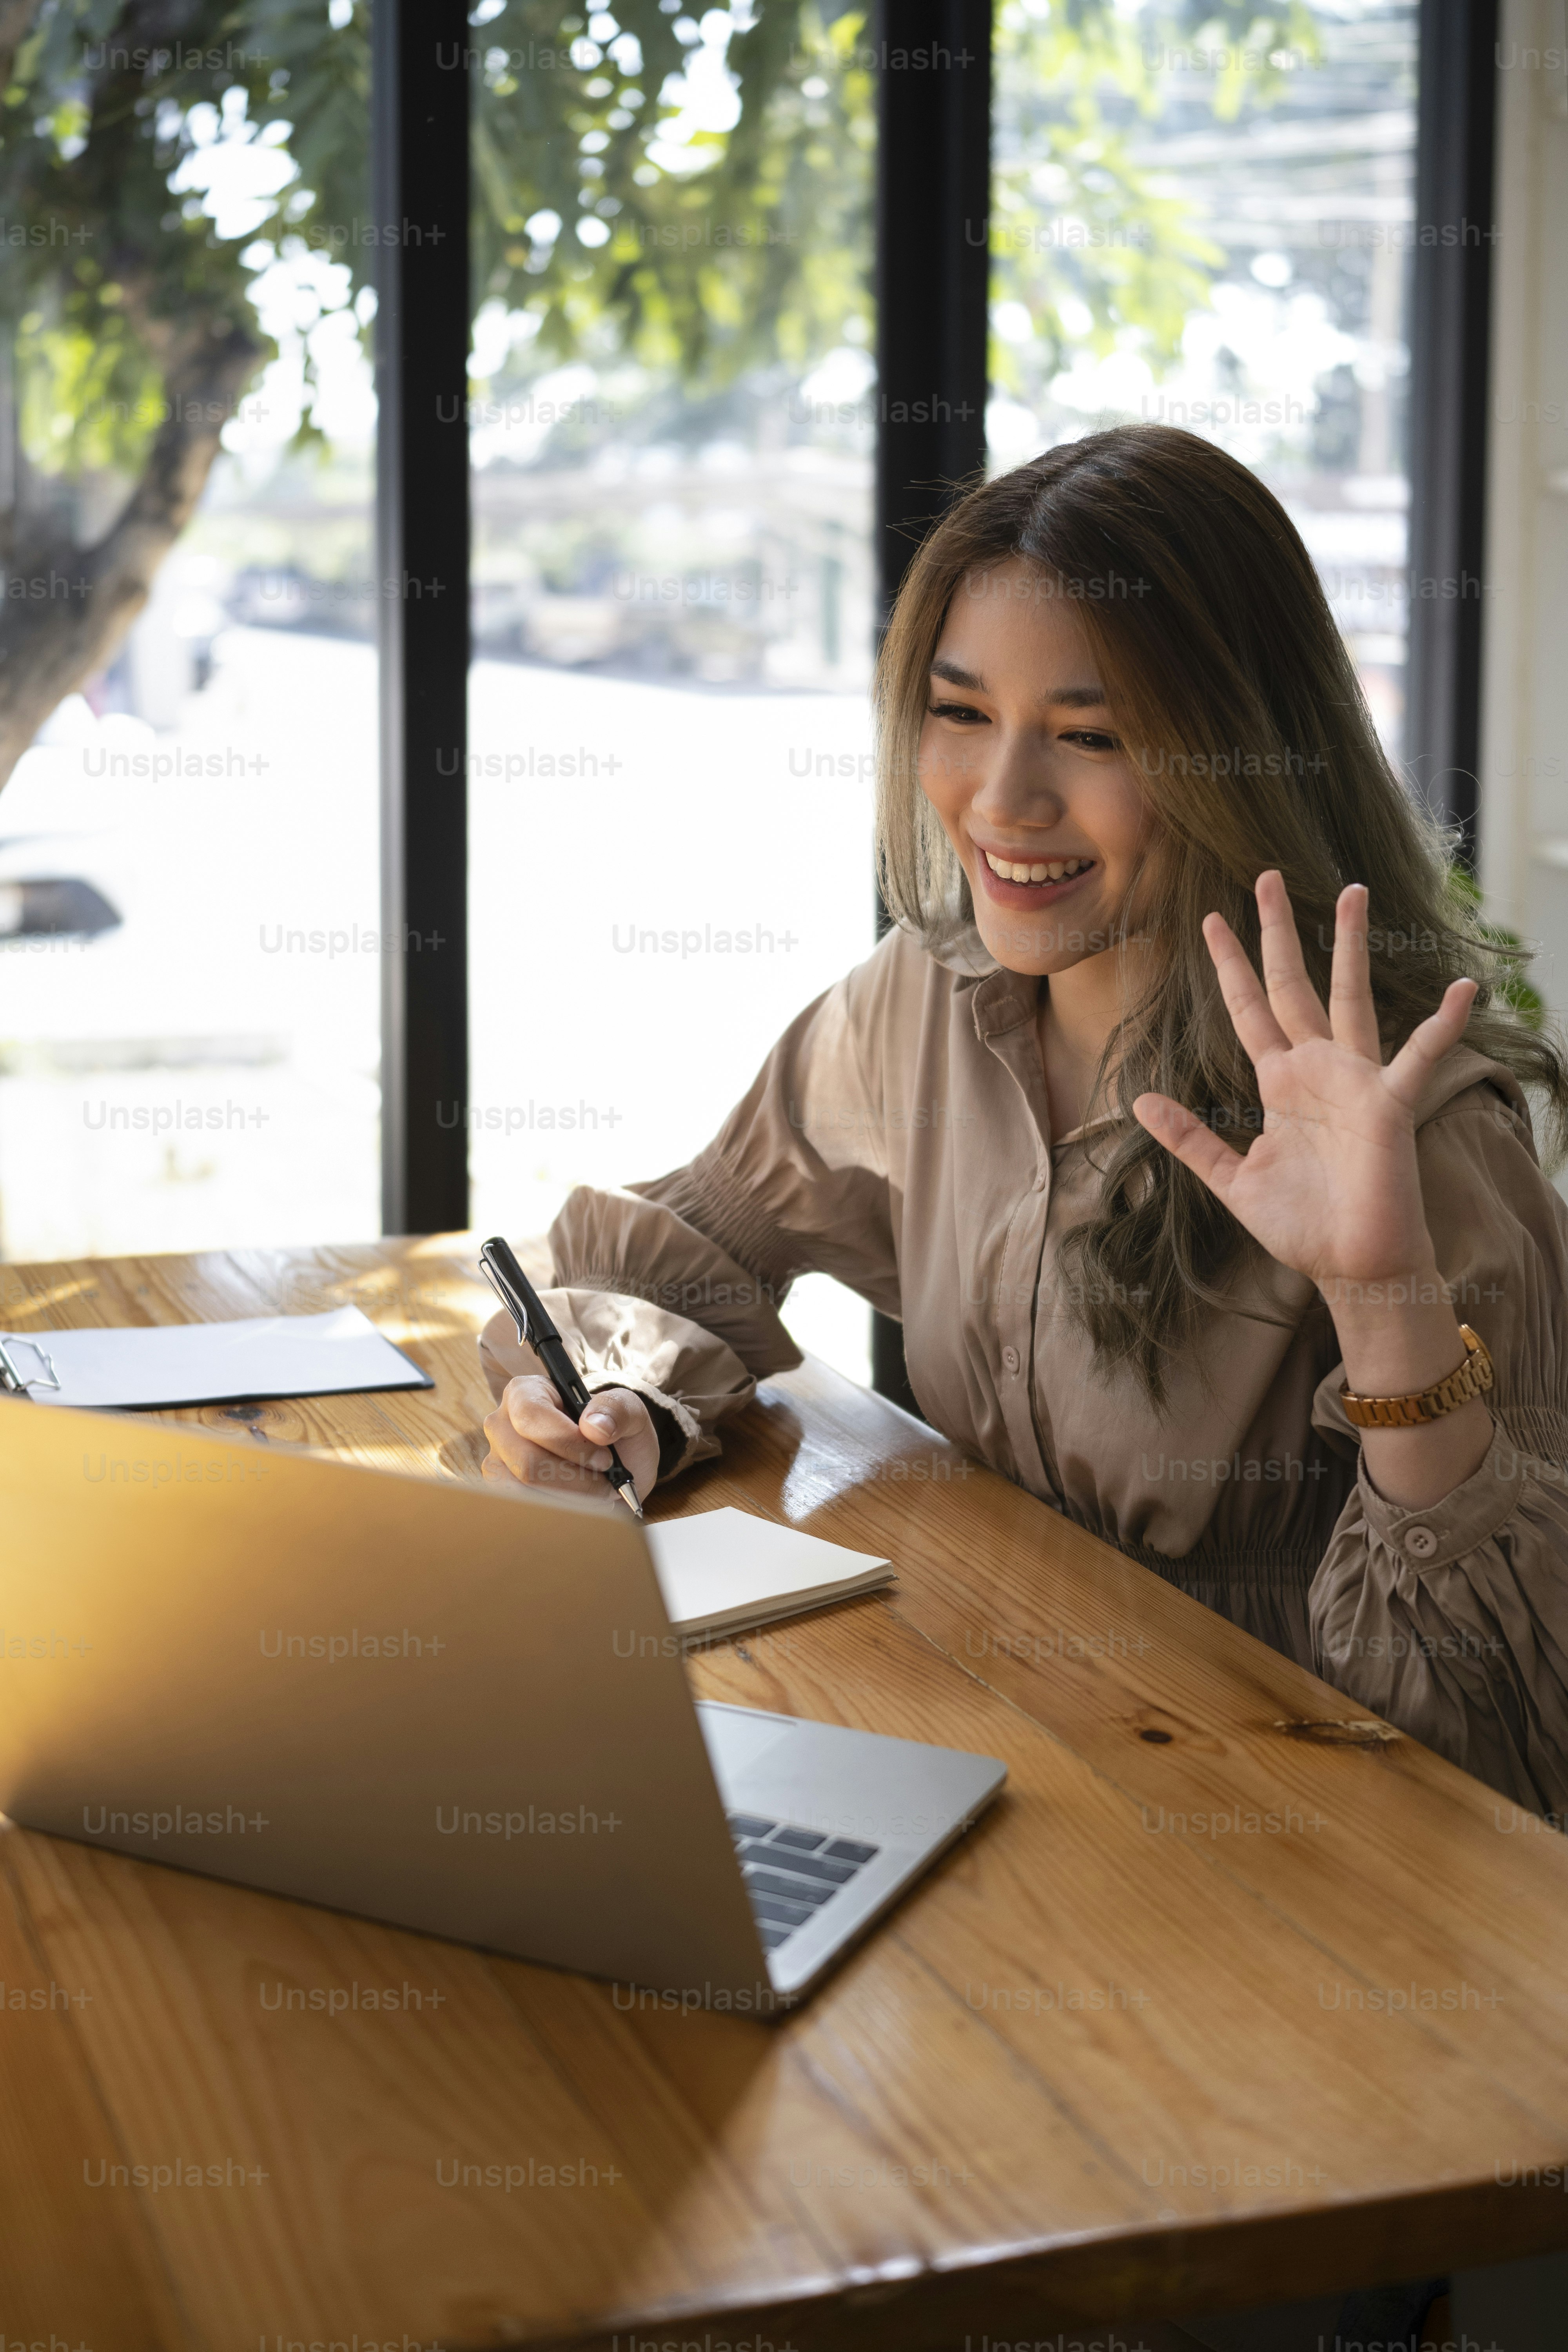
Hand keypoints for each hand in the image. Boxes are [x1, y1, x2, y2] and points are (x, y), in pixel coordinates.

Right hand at [482, 1378, 659, 1502]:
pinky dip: (559, 1513)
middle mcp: (503, 1425)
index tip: (604, 1459)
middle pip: (526, 1462)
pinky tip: (579, 1503)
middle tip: (607, 1483)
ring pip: (523, 1492)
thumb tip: (593, 1427)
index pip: (531, 1415)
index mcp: (526, 1392)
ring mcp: (498, 1460)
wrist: (613, 1466)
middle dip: (575, 1480)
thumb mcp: (628, 1410)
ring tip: (596, 1492)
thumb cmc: (614, 1431)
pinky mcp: (503, 1491)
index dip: (568, 1442)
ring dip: (570, 1500)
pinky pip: (524, 1512)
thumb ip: (616, 1409)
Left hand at [1131, 872, 1477, 1295]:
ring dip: (1350, 945)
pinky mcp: (1390, 1105)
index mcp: (1280, 1084)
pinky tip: (1463, 988)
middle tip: (1264, 876)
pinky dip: (1443, 1024)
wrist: (1352, 1266)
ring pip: (1351, 997)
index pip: (1248, 1010)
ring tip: (1351, 892)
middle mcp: (1317, 1070)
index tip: (1209, 921)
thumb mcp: (1231, 1180)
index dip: (1229, 966)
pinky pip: (1421, 1056)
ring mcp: (1356, 1081)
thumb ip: (1190, 1140)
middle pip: (1293, 985)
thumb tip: (1141, 1102)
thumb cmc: (1301, 1225)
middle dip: (1277, 932)